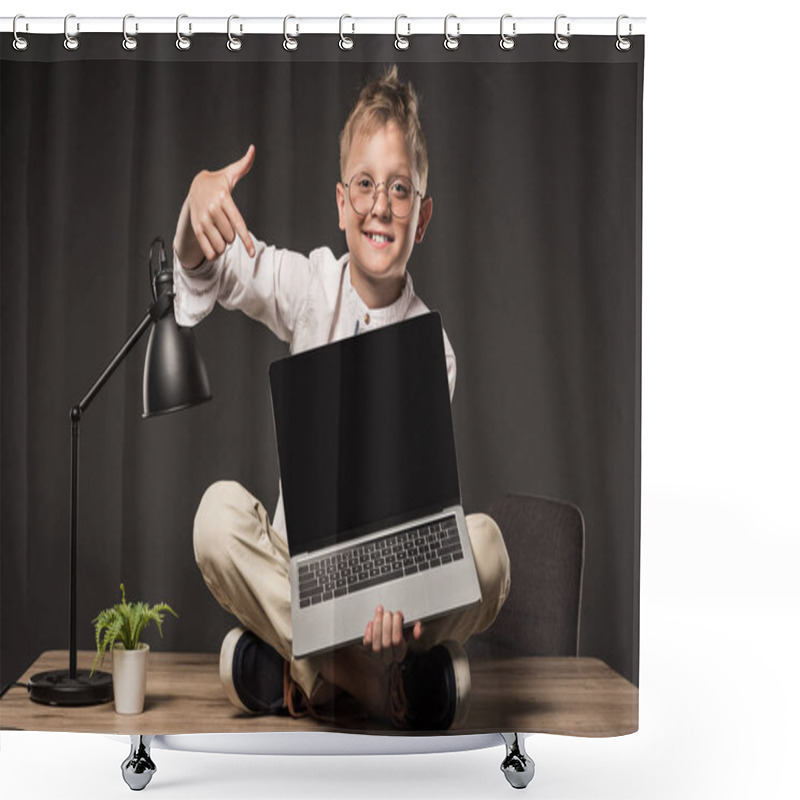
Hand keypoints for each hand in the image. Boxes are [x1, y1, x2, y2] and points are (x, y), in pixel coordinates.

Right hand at [175, 144, 256, 267]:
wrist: (194, 187)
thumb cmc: (217, 182)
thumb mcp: (230, 174)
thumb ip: (243, 165)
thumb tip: (253, 149)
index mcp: (223, 199)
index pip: (238, 224)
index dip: (246, 240)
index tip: (252, 253)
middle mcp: (212, 210)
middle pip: (230, 237)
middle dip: (232, 236)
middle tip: (226, 224)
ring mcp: (203, 220)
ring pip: (221, 245)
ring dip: (224, 244)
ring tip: (220, 233)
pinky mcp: (196, 229)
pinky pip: (209, 250)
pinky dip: (214, 253)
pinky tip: (216, 248)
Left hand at [363, 605, 423, 665]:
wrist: (385, 645)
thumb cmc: (398, 634)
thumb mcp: (409, 630)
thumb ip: (416, 628)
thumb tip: (417, 632)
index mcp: (400, 653)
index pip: (398, 641)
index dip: (397, 625)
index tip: (398, 614)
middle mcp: (389, 657)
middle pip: (387, 643)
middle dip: (386, 624)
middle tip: (388, 612)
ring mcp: (377, 657)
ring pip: (376, 643)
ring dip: (377, 624)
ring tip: (379, 611)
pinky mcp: (367, 652)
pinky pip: (367, 643)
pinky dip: (368, 632)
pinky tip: (371, 622)